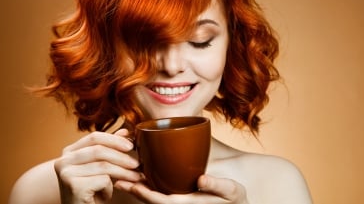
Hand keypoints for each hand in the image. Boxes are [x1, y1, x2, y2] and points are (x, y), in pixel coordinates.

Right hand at [54, 129, 141, 203]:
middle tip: (137, 164)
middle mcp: (63, 160)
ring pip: (104, 166)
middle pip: (99, 150)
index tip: (131, 145)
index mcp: (69, 152)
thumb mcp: (101, 167)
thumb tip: (125, 131)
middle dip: (122, 157)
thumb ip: (110, 148)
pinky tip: (107, 194)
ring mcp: (66, 173)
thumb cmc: (91, 191)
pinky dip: (110, 188)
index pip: (94, 137)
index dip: (115, 139)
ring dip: (124, 173)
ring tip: (136, 178)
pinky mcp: (74, 186)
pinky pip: (103, 180)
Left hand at [115, 174, 248, 203]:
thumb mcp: (231, 191)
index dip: (147, 195)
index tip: (133, 185)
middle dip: (135, 190)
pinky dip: (148, 184)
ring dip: (138, 187)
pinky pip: (160, 192)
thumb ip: (218, 186)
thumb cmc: (234, 198)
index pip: (163, 202)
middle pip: (152, 200)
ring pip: (154, 196)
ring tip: (122, 175)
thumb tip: (203, 180)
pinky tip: (141, 174)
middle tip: (118, 178)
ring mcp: (179, 201)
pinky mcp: (180, 196)